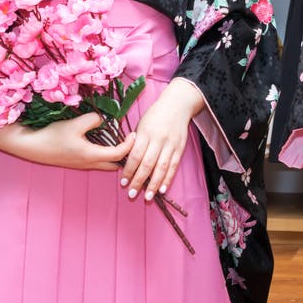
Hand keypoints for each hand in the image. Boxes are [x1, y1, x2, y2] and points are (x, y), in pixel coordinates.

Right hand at [0, 113, 133, 170]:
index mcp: (91, 156)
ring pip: (104, 164)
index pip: (119, 154)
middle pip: (114, 165)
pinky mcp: (75, 162)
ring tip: (119, 141)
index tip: (134, 134)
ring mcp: (81, 165)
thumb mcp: (75, 123)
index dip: (129, 145)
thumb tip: (102, 120)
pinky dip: (104, 155)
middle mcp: (89, 164)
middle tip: (130, 142)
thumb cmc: (53, 136)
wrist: (31, 147)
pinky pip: (96, 161)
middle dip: (125, 156)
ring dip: (114, 156)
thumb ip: (93, 119)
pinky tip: (102, 142)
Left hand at [120, 78, 204, 201]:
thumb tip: (127, 161)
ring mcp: (170, 145)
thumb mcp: (141, 124)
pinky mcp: (180, 148)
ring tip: (148, 197)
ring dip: (154, 184)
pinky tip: (162, 189)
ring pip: (161, 167)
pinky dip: (168, 179)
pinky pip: (173, 166)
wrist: (177, 105)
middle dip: (139, 180)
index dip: (129, 170)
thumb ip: (135, 141)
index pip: (135, 155)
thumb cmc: (155, 115)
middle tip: (132, 194)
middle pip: (147, 164)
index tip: (123, 182)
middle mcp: (158, 139)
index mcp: (145, 132)